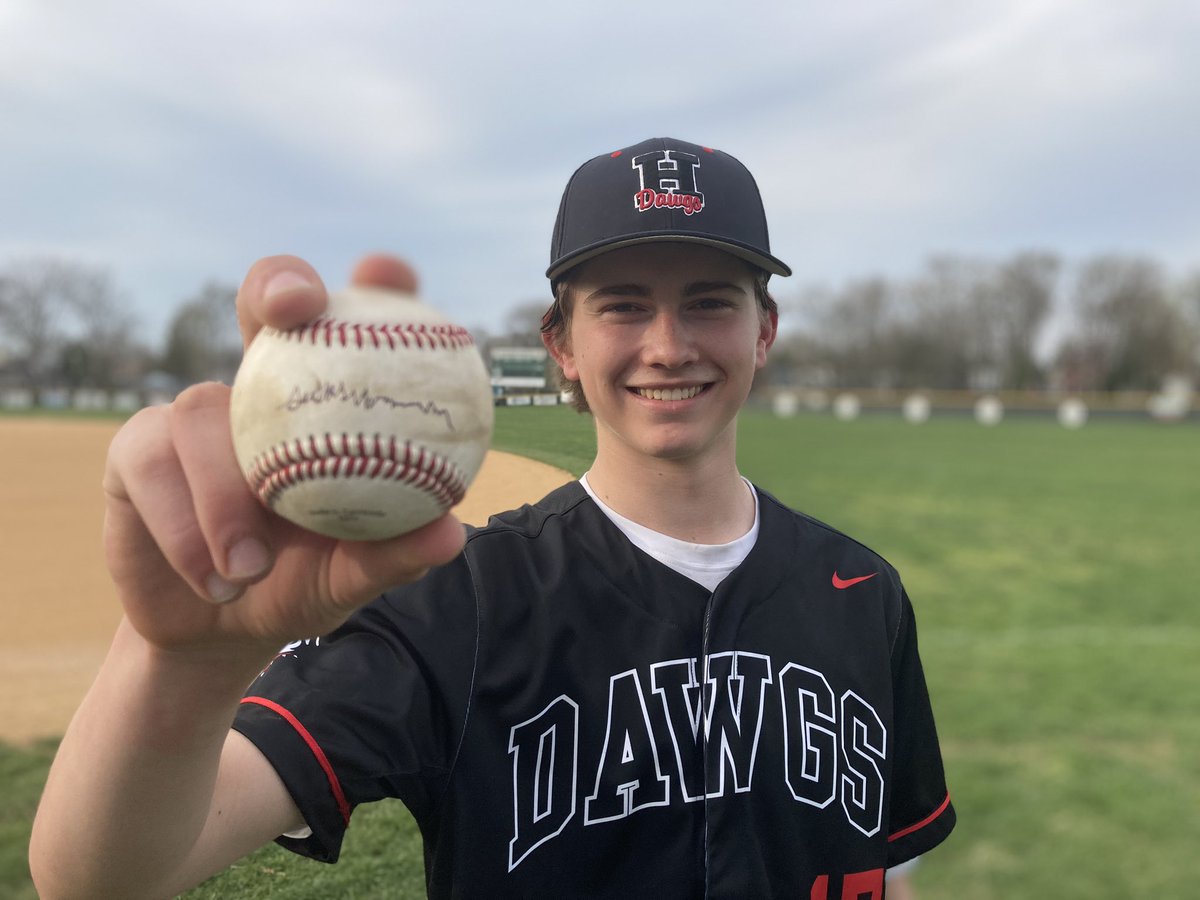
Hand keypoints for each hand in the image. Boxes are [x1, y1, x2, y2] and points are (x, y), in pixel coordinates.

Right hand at [102, 254, 466, 660]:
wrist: (220, 631)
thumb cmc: (301, 583)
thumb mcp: (353, 575)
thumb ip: (395, 552)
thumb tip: (452, 531)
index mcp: (329, 402)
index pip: (356, 324)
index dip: (376, 286)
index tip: (388, 273)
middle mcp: (262, 390)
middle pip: (264, 301)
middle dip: (278, 283)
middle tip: (297, 305)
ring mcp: (194, 413)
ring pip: (202, 410)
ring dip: (227, 494)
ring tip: (252, 569)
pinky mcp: (136, 448)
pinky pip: (153, 464)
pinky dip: (187, 529)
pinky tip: (216, 579)